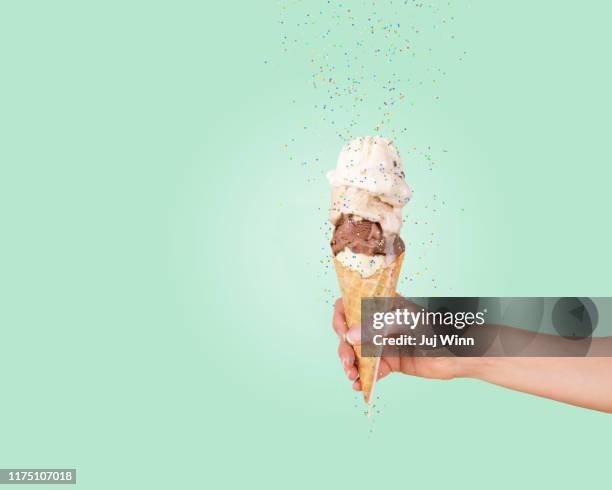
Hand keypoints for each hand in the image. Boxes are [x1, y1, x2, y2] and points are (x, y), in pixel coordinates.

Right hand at [332, 298, 464, 392]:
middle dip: (344, 348)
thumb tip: (349, 337)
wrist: (460, 353)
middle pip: (350, 333)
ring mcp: (384, 343)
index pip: (352, 304)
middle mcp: (379, 323)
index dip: (342, 316)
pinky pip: (371, 370)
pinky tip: (359, 386)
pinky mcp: (391, 362)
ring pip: (358, 353)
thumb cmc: (437, 329)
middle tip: (348, 362)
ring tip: (352, 377)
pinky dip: (363, 378)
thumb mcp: (406, 323)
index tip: (342, 331)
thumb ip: (377, 328)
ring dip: (351, 365)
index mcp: (382, 306)